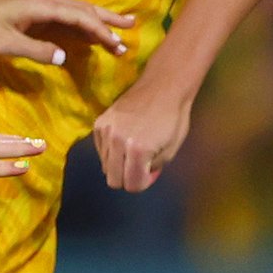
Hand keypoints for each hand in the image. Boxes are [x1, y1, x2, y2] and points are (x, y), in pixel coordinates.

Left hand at [0, 0, 133, 65]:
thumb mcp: (5, 43)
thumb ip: (36, 50)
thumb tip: (64, 56)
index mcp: (42, 6)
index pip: (81, 17)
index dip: (101, 31)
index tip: (119, 44)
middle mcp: (45, 0)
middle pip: (84, 9)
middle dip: (108, 21)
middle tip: (132, 29)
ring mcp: (38, 3)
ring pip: (75, 10)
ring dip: (96, 21)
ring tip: (118, 29)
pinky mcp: (31, 8)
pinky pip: (63, 15)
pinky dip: (79, 23)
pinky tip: (86, 31)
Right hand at [89, 74, 191, 191]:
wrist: (162, 87)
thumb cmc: (173, 119)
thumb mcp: (171, 151)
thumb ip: (152, 169)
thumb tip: (139, 177)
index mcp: (138, 150)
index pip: (132, 185)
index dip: (144, 182)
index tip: (150, 172)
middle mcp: (117, 142)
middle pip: (114, 180)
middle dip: (128, 178)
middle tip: (140, 165)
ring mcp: (105, 132)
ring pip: (105, 167)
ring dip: (119, 164)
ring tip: (132, 150)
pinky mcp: (98, 123)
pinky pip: (101, 150)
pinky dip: (111, 151)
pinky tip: (124, 139)